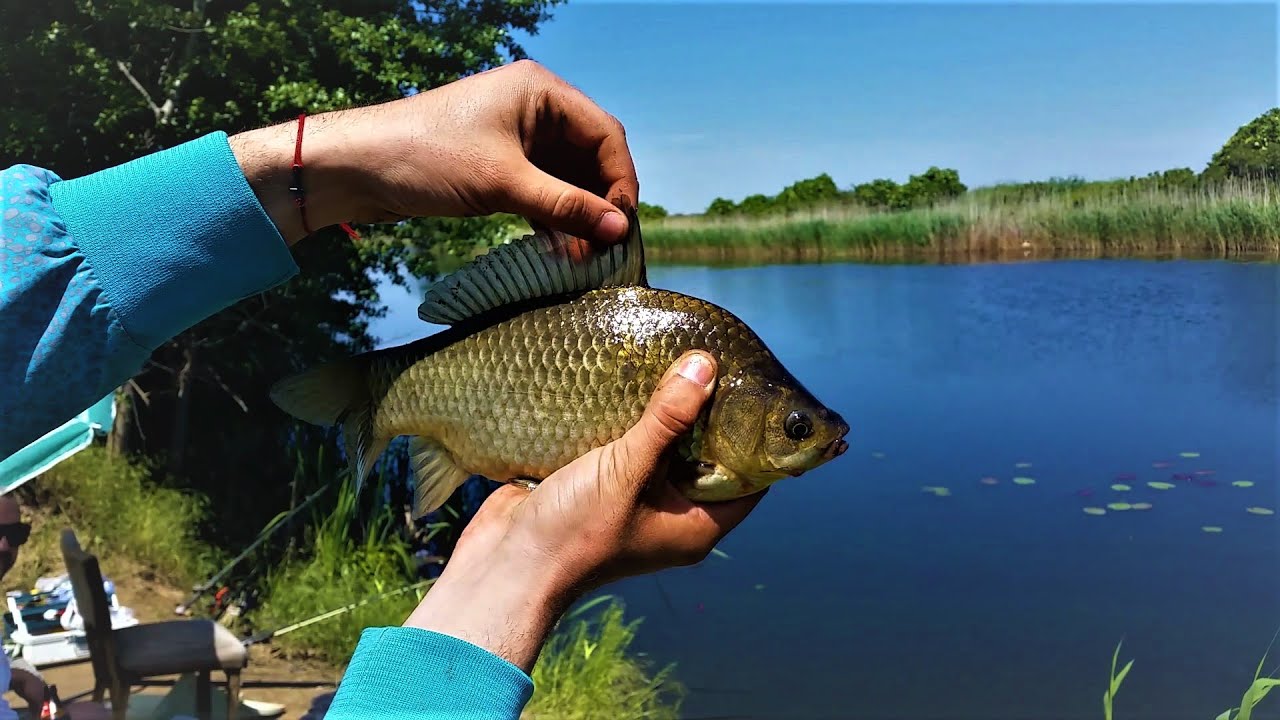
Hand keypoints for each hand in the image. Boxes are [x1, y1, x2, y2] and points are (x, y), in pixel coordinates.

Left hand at [230, 60, 636, 245]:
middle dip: (599, 204)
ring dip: (577, 217)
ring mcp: (517, 138)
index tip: (623, 226)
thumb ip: (565, 205)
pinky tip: (560, 252)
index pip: (604, 134)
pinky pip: (542, 191)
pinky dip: (552, 219)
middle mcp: (534, 109)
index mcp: (541, 92)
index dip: (620, 181)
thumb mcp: (503, 184)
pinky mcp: (499, 166)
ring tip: (583, 259)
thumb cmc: (426, 158)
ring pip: (567, 179)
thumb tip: (618, 230)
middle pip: (590, 158)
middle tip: (606, 249)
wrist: (357, 168)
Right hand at [402, 351, 767, 671]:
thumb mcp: (628, 471)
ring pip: (662, 450)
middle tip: (709, 364)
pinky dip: (626, 421)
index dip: (755, 438)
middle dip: (705, 415)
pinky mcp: (600, 488)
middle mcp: (672, 516)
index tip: (753, 389)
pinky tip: (625, 383)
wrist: (506, 566)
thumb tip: (706, 366)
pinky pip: (625, 450)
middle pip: (704, 457)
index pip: (748, 479)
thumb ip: (667, 419)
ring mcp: (634, 503)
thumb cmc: (577, 532)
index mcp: (695, 525)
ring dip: (662, 414)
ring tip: (669, 364)